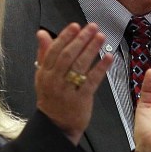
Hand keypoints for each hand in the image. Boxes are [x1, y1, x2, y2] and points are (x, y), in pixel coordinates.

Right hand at [34, 23, 111, 143]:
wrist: (56, 126)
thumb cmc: (51, 98)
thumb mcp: (42, 76)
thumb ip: (43, 53)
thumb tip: (42, 33)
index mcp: (45, 73)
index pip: (54, 50)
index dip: (65, 37)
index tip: (75, 26)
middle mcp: (55, 80)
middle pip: (68, 56)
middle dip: (81, 39)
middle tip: (92, 27)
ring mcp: (68, 90)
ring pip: (80, 66)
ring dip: (91, 49)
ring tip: (101, 37)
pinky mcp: (81, 99)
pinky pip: (92, 80)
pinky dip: (101, 67)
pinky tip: (108, 57)